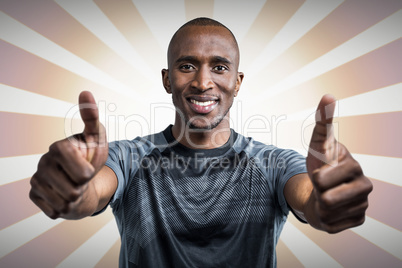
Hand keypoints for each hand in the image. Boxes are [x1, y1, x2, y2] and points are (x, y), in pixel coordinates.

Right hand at [30, 91, 107, 218]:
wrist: (81, 180)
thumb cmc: (90, 157)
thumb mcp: (97, 138)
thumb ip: (91, 117)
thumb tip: (85, 91)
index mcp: (58, 148)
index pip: (83, 173)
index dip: (89, 173)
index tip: (88, 166)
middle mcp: (43, 162)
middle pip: (73, 191)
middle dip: (83, 187)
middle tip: (81, 178)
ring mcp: (36, 180)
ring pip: (64, 204)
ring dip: (74, 198)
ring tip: (73, 186)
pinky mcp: (34, 195)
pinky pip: (55, 212)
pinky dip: (64, 208)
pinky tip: (63, 195)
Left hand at [306, 95, 372, 232]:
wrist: (322, 189)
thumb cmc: (321, 163)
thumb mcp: (317, 143)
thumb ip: (323, 121)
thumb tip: (328, 95)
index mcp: (355, 167)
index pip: (322, 180)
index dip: (314, 178)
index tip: (319, 174)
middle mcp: (364, 187)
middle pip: (327, 200)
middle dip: (317, 194)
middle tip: (322, 187)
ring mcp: (363, 206)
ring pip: (328, 214)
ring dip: (320, 207)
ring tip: (326, 196)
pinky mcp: (358, 221)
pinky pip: (332, 225)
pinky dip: (325, 219)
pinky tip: (331, 209)